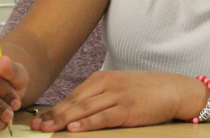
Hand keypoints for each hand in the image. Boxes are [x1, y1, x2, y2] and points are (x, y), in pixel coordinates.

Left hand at [29, 71, 206, 132]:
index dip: (54, 109)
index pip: (72, 96)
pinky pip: (103, 118)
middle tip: (35, 126)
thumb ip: (99, 96)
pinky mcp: (127, 109)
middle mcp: (106, 85)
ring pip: (84, 110)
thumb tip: (78, 111)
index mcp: (101, 79)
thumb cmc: (146, 90)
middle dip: (53, 116)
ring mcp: (117, 96)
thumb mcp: (119, 87)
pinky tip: (74, 129)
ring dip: (63, 121)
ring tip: (47, 129)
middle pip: (74, 103)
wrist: (173, 89)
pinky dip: (87, 124)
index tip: (38, 119)